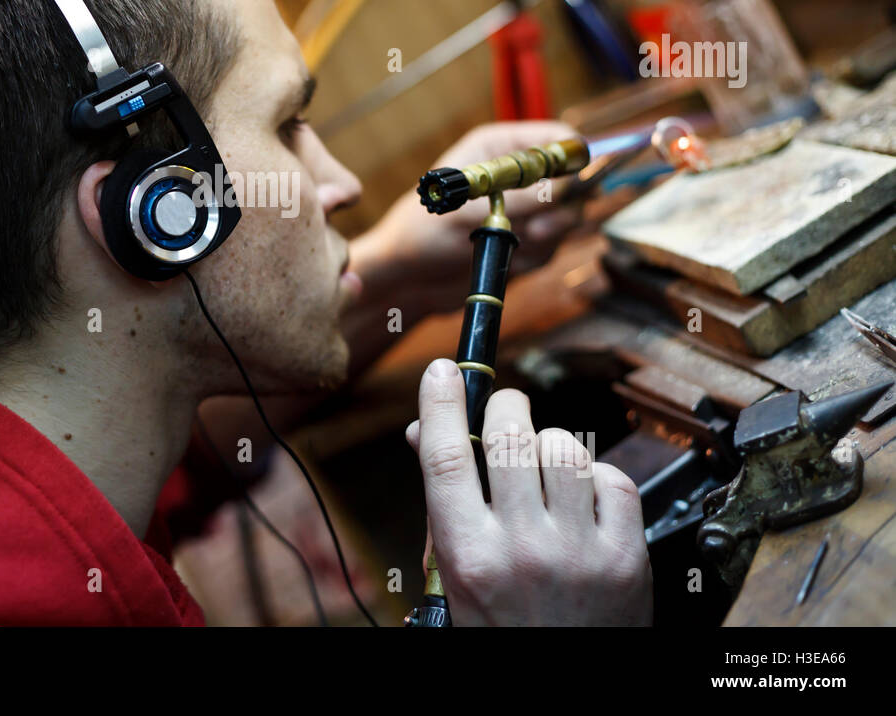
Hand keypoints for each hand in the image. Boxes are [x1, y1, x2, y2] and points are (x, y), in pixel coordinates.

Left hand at [368, 121, 582, 316]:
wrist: (408, 280)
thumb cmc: (423, 234)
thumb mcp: (470, 211)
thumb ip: (522, 198)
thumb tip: (570, 186)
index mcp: (499, 148)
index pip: (557, 138)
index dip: (577, 158)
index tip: (581, 184)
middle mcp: (516, 174)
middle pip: (574, 179)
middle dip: (560, 209)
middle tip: (535, 230)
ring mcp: (524, 207)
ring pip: (567, 217)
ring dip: (545, 237)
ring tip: (512, 246)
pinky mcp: (527, 239)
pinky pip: (553, 246)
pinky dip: (535, 257)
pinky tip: (505, 260)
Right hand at [405, 359, 651, 625]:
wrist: (565, 691)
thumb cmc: (503, 629)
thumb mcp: (456, 574)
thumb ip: (444, 502)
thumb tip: (427, 432)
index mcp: (469, 557)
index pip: (446, 458)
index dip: (442, 403)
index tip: (442, 371)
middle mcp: (523, 550)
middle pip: (509, 437)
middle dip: (503, 407)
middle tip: (503, 409)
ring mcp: (579, 552)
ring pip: (563, 449)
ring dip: (549, 444)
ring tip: (543, 467)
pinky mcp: (627, 556)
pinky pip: (612, 479)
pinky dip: (595, 477)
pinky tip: (582, 499)